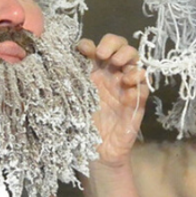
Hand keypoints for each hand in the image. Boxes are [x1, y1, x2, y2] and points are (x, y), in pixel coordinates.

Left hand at [78, 34, 147, 166]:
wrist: (99, 152)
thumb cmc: (83, 126)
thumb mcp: (70, 103)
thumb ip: (65, 85)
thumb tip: (52, 66)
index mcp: (93, 72)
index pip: (95, 47)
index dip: (90, 44)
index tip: (84, 50)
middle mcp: (110, 74)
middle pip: (119, 46)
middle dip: (113, 44)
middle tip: (103, 55)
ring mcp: (125, 85)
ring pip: (134, 59)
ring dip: (128, 57)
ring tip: (119, 67)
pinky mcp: (137, 100)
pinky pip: (143, 84)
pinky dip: (138, 81)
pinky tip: (128, 88)